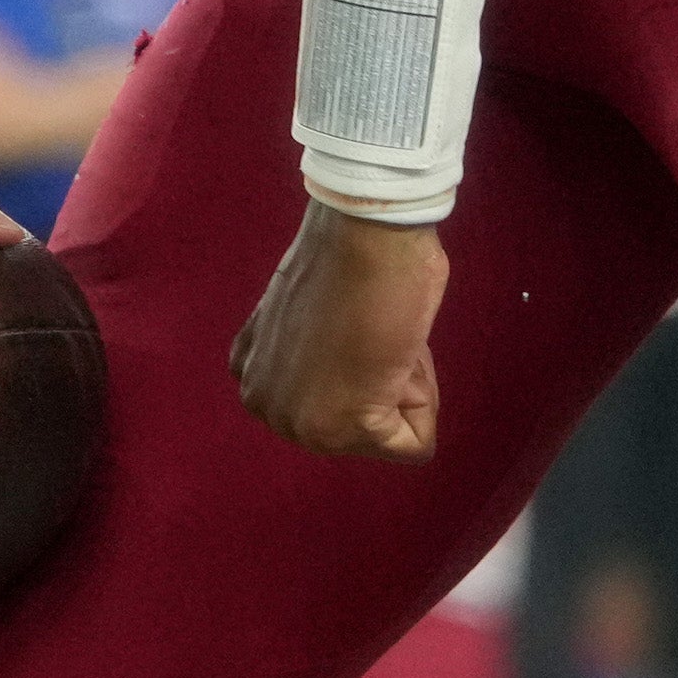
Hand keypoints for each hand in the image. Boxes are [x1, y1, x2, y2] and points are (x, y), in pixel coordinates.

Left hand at [231, 201, 448, 460]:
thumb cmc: (350, 255)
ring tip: (383, 336)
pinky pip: (411, 446)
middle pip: (361, 424)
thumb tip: (344, 370)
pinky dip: (425, 405)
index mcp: (253, 375)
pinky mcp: (342, 426)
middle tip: (374, 327)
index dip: (364, 361)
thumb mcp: (306, 318)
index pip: (334, 400)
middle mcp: (267, 407)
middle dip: (384, 382)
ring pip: (389, 433)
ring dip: (404, 386)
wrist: (364, 231)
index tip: (355, 317)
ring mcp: (300, 423)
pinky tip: (399, 353)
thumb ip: (312, 355)